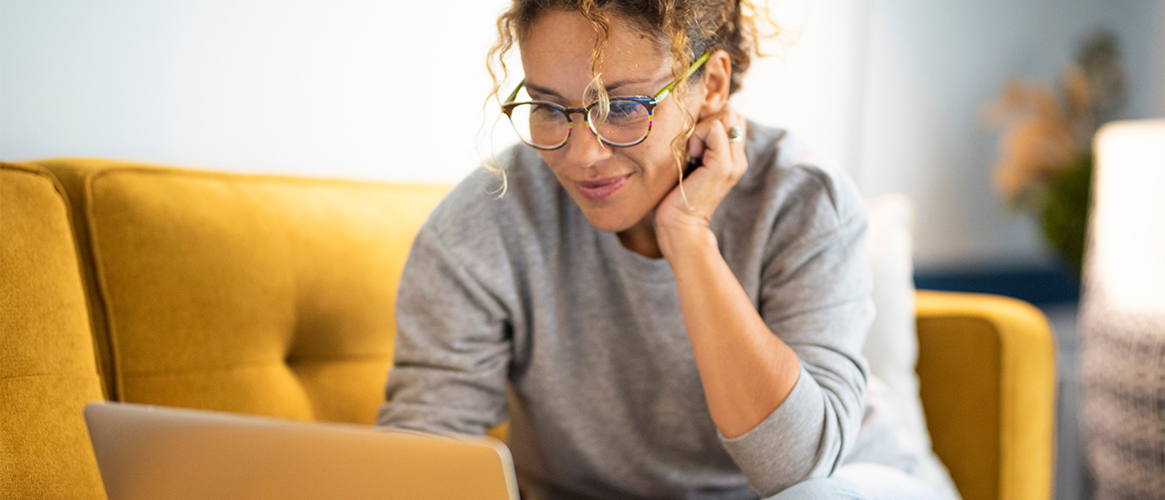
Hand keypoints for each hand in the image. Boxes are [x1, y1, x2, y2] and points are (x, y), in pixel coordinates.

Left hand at [655, 105, 746, 258]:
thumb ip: (697, 141)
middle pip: (731, 111)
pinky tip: (690, 155)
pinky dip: (697, 135)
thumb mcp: (689, 161)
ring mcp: (734, 161)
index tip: (692, 139)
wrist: (679, 226)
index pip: (730, 115)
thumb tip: (692, 115)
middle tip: (691, 143)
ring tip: (691, 150)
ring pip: (726, 115)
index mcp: (732, 156)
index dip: (709, 117)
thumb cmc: (676, 195)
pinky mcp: (724, 165)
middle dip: (707, 117)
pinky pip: (714, 128)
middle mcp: (738, 157)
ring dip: (702, 126)